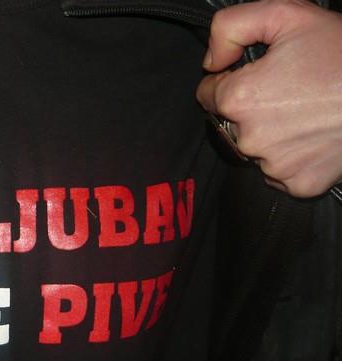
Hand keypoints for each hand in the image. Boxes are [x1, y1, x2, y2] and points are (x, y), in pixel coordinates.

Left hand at [196, 0, 341, 197]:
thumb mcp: (287, 15)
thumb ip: (231, 27)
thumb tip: (211, 62)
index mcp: (238, 99)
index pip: (207, 94)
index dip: (229, 80)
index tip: (256, 74)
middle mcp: (249, 138)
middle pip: (229, 123)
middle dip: (250, 107)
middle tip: (291, 90)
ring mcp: (273, 165)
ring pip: (255, 149)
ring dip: (271, 133)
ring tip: (306, 110)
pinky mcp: (297, 184)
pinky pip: (280, 171)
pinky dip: (292, 156)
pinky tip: (314, 134)